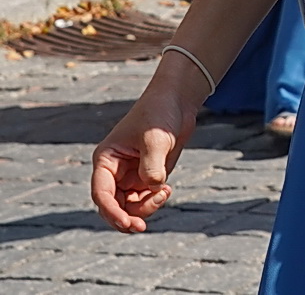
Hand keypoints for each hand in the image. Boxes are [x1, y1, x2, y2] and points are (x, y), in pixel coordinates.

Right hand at [91, 85, 200, 231]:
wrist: (176, 103)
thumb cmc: (159, 115)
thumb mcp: (155, 140)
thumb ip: (152, 166)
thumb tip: (152, 188)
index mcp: (106, 161)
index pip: (101, 193)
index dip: (111, 212)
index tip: (126, 223)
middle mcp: (114, 172)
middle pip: (112, 205)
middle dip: (126, 218)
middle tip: (141, 227)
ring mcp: (131, 176)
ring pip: (129, 206)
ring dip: (145, 208)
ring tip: (164, 193)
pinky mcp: (147, 176)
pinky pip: (145, 198)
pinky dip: (155, 200)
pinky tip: (167, 190)